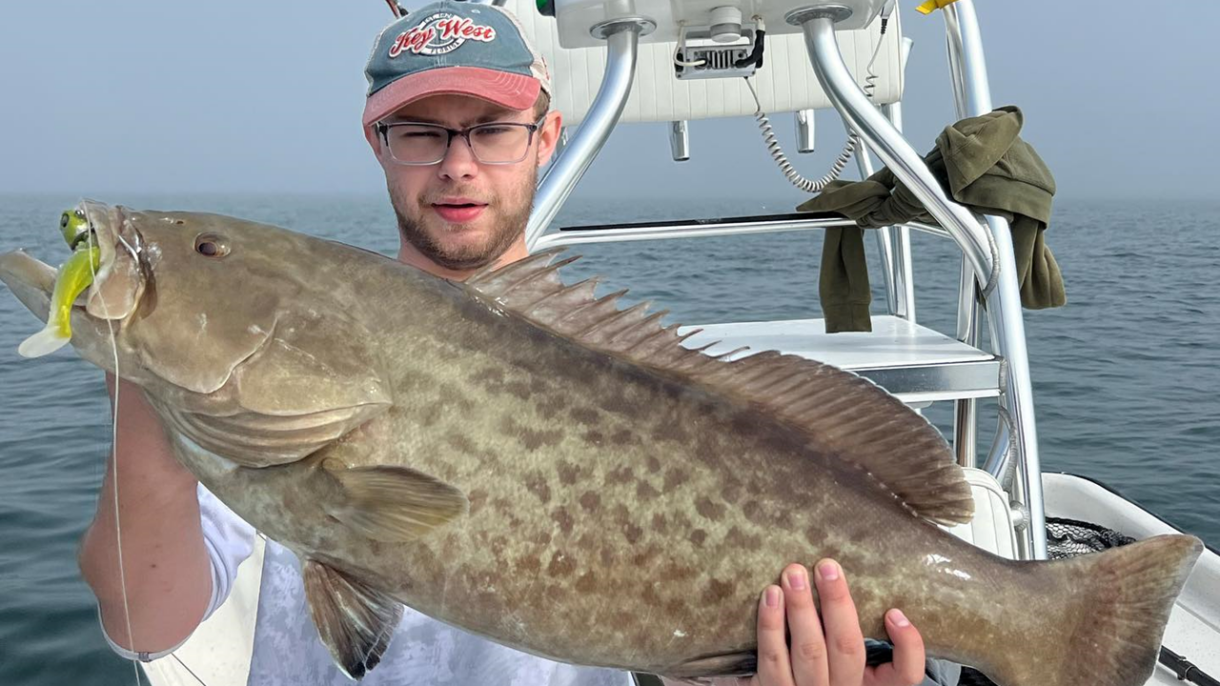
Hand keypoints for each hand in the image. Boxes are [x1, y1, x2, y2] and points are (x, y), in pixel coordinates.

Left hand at [744, 559, 925, 685]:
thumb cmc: (821, 668)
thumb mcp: (848, 660)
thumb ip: (856, 630)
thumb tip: (863, 583)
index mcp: (870, 683)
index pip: (906, 674)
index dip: (908, 645)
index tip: (894, 612)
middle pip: (847, 649)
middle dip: (836, 603)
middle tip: (826, 566)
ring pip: (809, 651)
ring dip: (800, 608)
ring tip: (794, 574)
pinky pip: (772, 658)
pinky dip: (771, 625)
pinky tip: (771, 596)